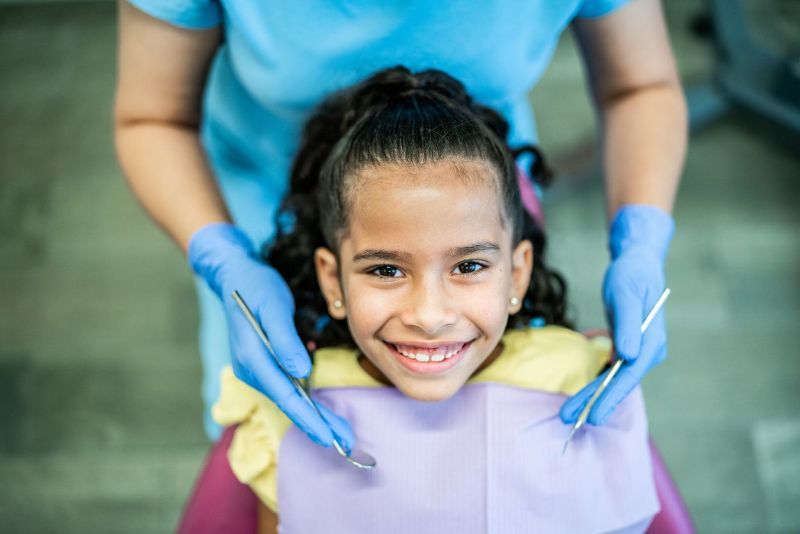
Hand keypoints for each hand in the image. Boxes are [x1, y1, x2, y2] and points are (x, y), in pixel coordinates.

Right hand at [189, 223, 354, 448]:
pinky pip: (286, 387)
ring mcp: (256, 368)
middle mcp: (252, 369)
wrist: (235, 276)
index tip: (328, 437)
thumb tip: (301, 373)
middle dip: (316, 424)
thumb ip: (285, 341)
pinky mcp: (263, 364)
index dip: (308, 417)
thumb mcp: (274, 308)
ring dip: (313, 414)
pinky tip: (320, 411)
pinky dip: (304, 400)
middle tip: (344, 442)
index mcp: (252, 358)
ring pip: (288, 397)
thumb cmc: (256, 288)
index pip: (285, 395)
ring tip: (338, 431)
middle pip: (288, 402)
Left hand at [560, 205, 673, 425]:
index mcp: (652, 343)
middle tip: (568, 419)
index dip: (610, 397)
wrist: (637, 262)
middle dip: (594, 401)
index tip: (592, 416)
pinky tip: (583, 390)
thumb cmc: (632, 275)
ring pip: (612, 378)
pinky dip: (596, 378)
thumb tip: (627, 356)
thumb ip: (629, 325)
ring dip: (592, 393)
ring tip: (568, 412)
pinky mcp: (628, 345)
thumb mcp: (627, 294)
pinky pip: (610, 368)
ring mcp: (639, 349)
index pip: (628, 376)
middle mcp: (648, 351)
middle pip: (619, 382)